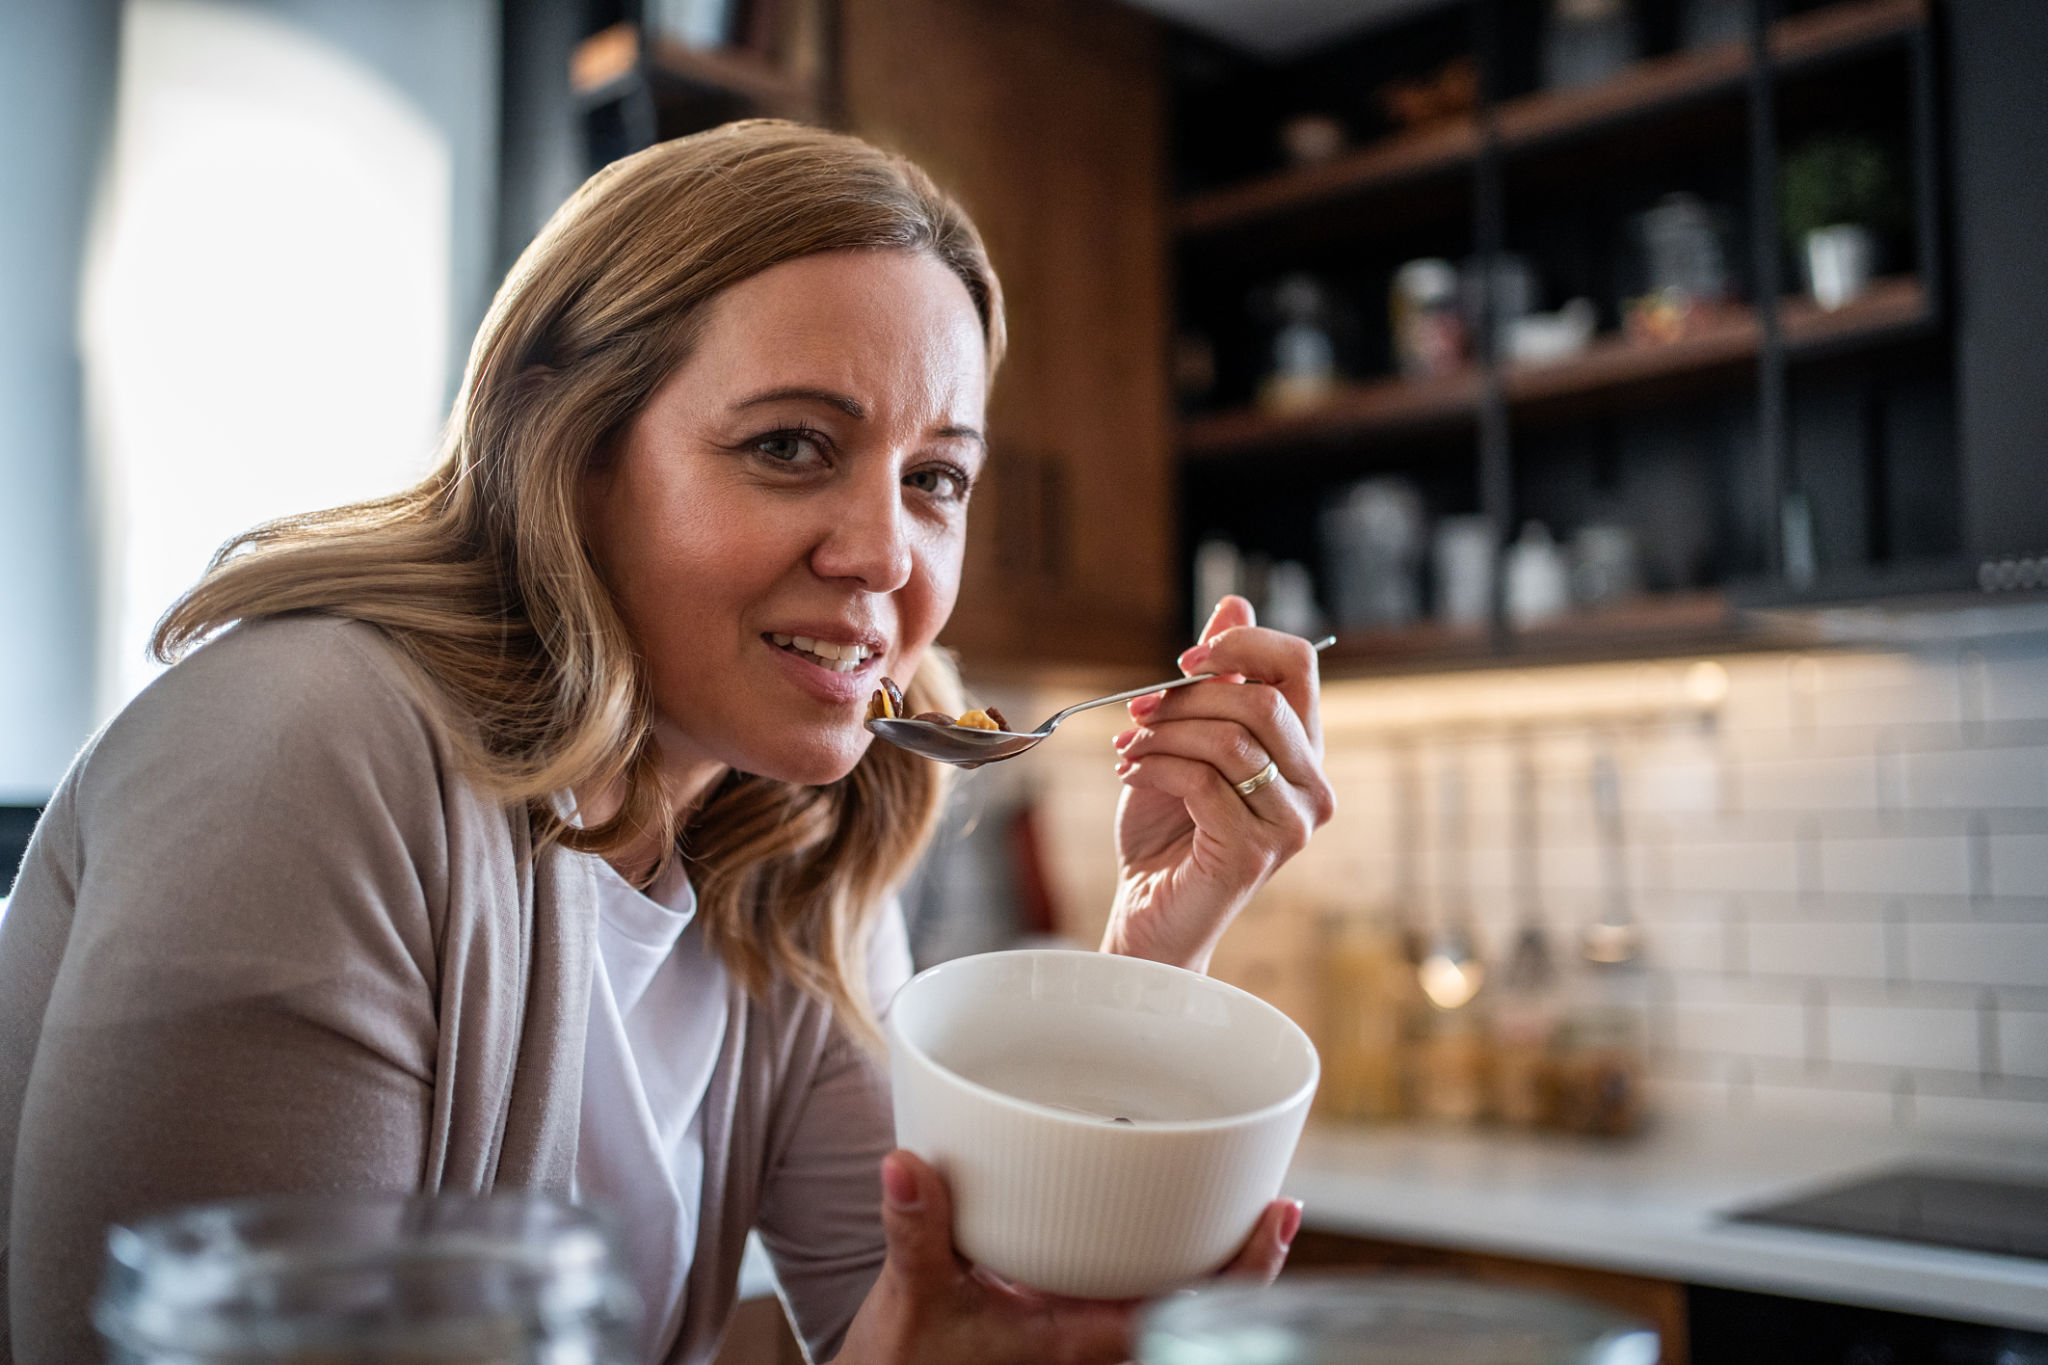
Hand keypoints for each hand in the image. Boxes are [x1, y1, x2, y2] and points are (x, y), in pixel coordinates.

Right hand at [831, 1151, 1301, 1364]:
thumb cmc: (906, 1358)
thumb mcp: (912, 1293)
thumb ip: (917, 1230)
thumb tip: (907, 1167)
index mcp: (1078, 1343)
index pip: (1185, 1317)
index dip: (1242, 1275)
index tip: (1275, 1220)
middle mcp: (1093, 1345)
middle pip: (1199, 1314)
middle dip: (1244, 1267)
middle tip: (1279, 1207)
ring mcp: (1083, 1334)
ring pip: (1171, 1308)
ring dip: (1210, 1266)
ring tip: (1250, 1211)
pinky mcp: (1065, 1324)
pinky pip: (1134, 1297)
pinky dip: (1163, 1261)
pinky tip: (1174, 1226)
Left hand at [1102, 596, 1336, 971]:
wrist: (1149, 911)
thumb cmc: (1169, 828)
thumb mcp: (1186, 738)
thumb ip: (1215, 678)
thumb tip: (1233, 603)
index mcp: (1303, 750)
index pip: (1299, 665)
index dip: (1241, 645)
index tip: (1183, 662)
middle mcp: (1312, 786)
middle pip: (1262, 700)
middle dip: (1187, 698)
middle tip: (1137, 713)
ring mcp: (1289, 824)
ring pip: (1229, 740)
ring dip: (1162, 736)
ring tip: (1126, 749)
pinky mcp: (1253, 852)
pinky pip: (1202, 781)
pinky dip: (1153, 768)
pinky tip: (1128, 775)